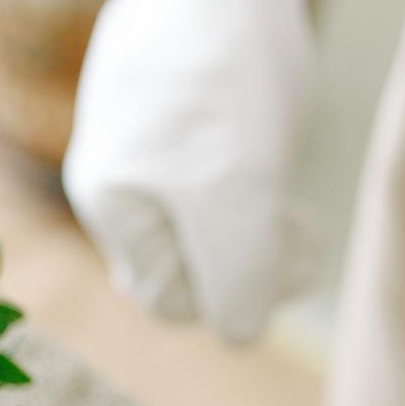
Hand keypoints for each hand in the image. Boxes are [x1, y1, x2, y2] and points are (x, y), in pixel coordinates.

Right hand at [64, 0, 316, 342]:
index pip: (173, 299)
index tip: (298, 244)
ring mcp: (128, 121)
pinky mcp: (159, 79)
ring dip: (245, 209)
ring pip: (193, 207)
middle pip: (181, 259)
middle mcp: (104, 167)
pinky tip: (262, 120)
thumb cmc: (233, 73)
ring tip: (283, 174)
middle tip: (300, 226)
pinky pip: (198, 148)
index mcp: (107, 201)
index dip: (241, 292)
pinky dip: (238, 153)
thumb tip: (238, 332)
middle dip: (243, 255)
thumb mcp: (240, 196)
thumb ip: (237, 283)